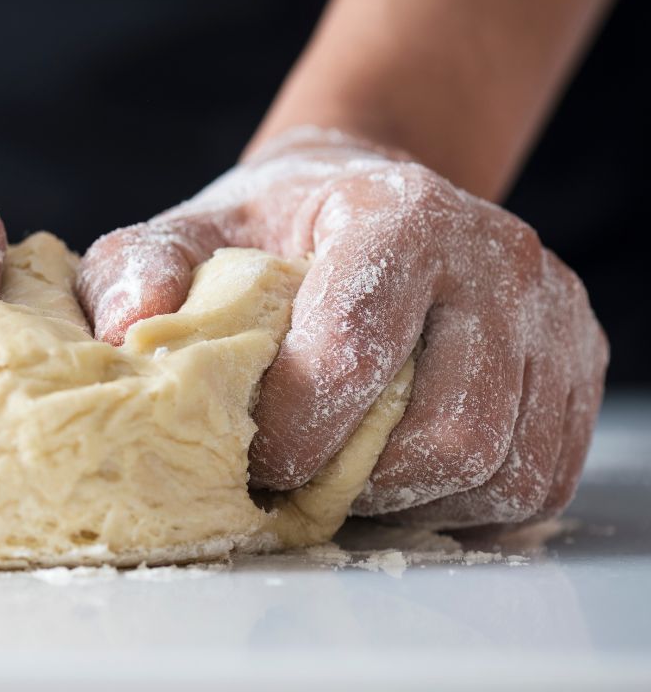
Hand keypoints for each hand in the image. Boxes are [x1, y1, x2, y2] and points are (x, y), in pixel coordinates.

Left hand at [77, 128, 606, 527]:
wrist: (370, 198)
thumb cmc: (274, 229)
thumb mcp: (195, 230)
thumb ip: (141, 266)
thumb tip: (127, 331)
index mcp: (396, 214)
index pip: (354, 347)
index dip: (293, 425)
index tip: (248, 446)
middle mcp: (493, 257)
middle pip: (444, 430)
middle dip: (355, 478)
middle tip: (297, 473)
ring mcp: (549, 313)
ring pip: (498, 469)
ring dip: (409, 499)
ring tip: (347, 473)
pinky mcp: (576, 363)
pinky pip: (537, 481)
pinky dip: (464, 504)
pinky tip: (402, 472)